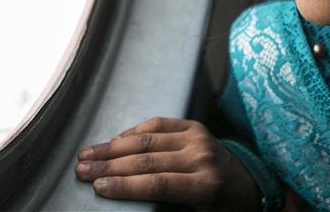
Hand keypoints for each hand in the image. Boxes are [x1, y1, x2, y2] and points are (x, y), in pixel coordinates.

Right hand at [74, 117, 259, 209]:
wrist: (248, 185)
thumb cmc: (220, 208)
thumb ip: (168, 207)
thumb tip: (131, 202)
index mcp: (205, 186)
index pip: (157, 184)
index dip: (125, 186)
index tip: (98, 188)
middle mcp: (201, 157)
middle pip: (147, 160)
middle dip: (109, 166)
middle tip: (81, 170)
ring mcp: (198, 137)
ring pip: (147, 140)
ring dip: (113, 147)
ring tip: (88, 154)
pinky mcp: (194, 126)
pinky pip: (158, 125)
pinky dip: (133, 132)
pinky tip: (114, 141)